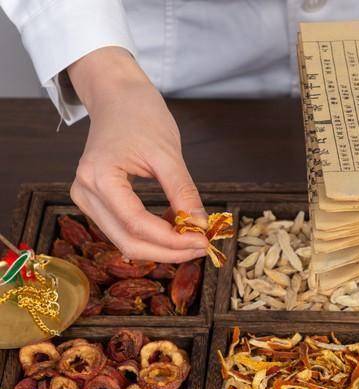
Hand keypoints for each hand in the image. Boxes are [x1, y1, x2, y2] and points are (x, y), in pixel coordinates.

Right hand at [67, 47, 208, 262]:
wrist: (117, 96)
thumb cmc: (140, 115)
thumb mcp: (168, 153)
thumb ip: (182, 192)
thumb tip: (199, 225)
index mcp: (99, 176)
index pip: (136, 224)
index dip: (171, 240)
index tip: (203, 241)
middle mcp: (84, 192)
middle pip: (127, 241)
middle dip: (168, 250)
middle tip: (201, 247)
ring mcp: (86, 198)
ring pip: (124, 240)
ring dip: (160, 246)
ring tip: (192, 240)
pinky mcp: (95, 200)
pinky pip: (123, 228)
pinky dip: (151, 234)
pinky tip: (174, 228)